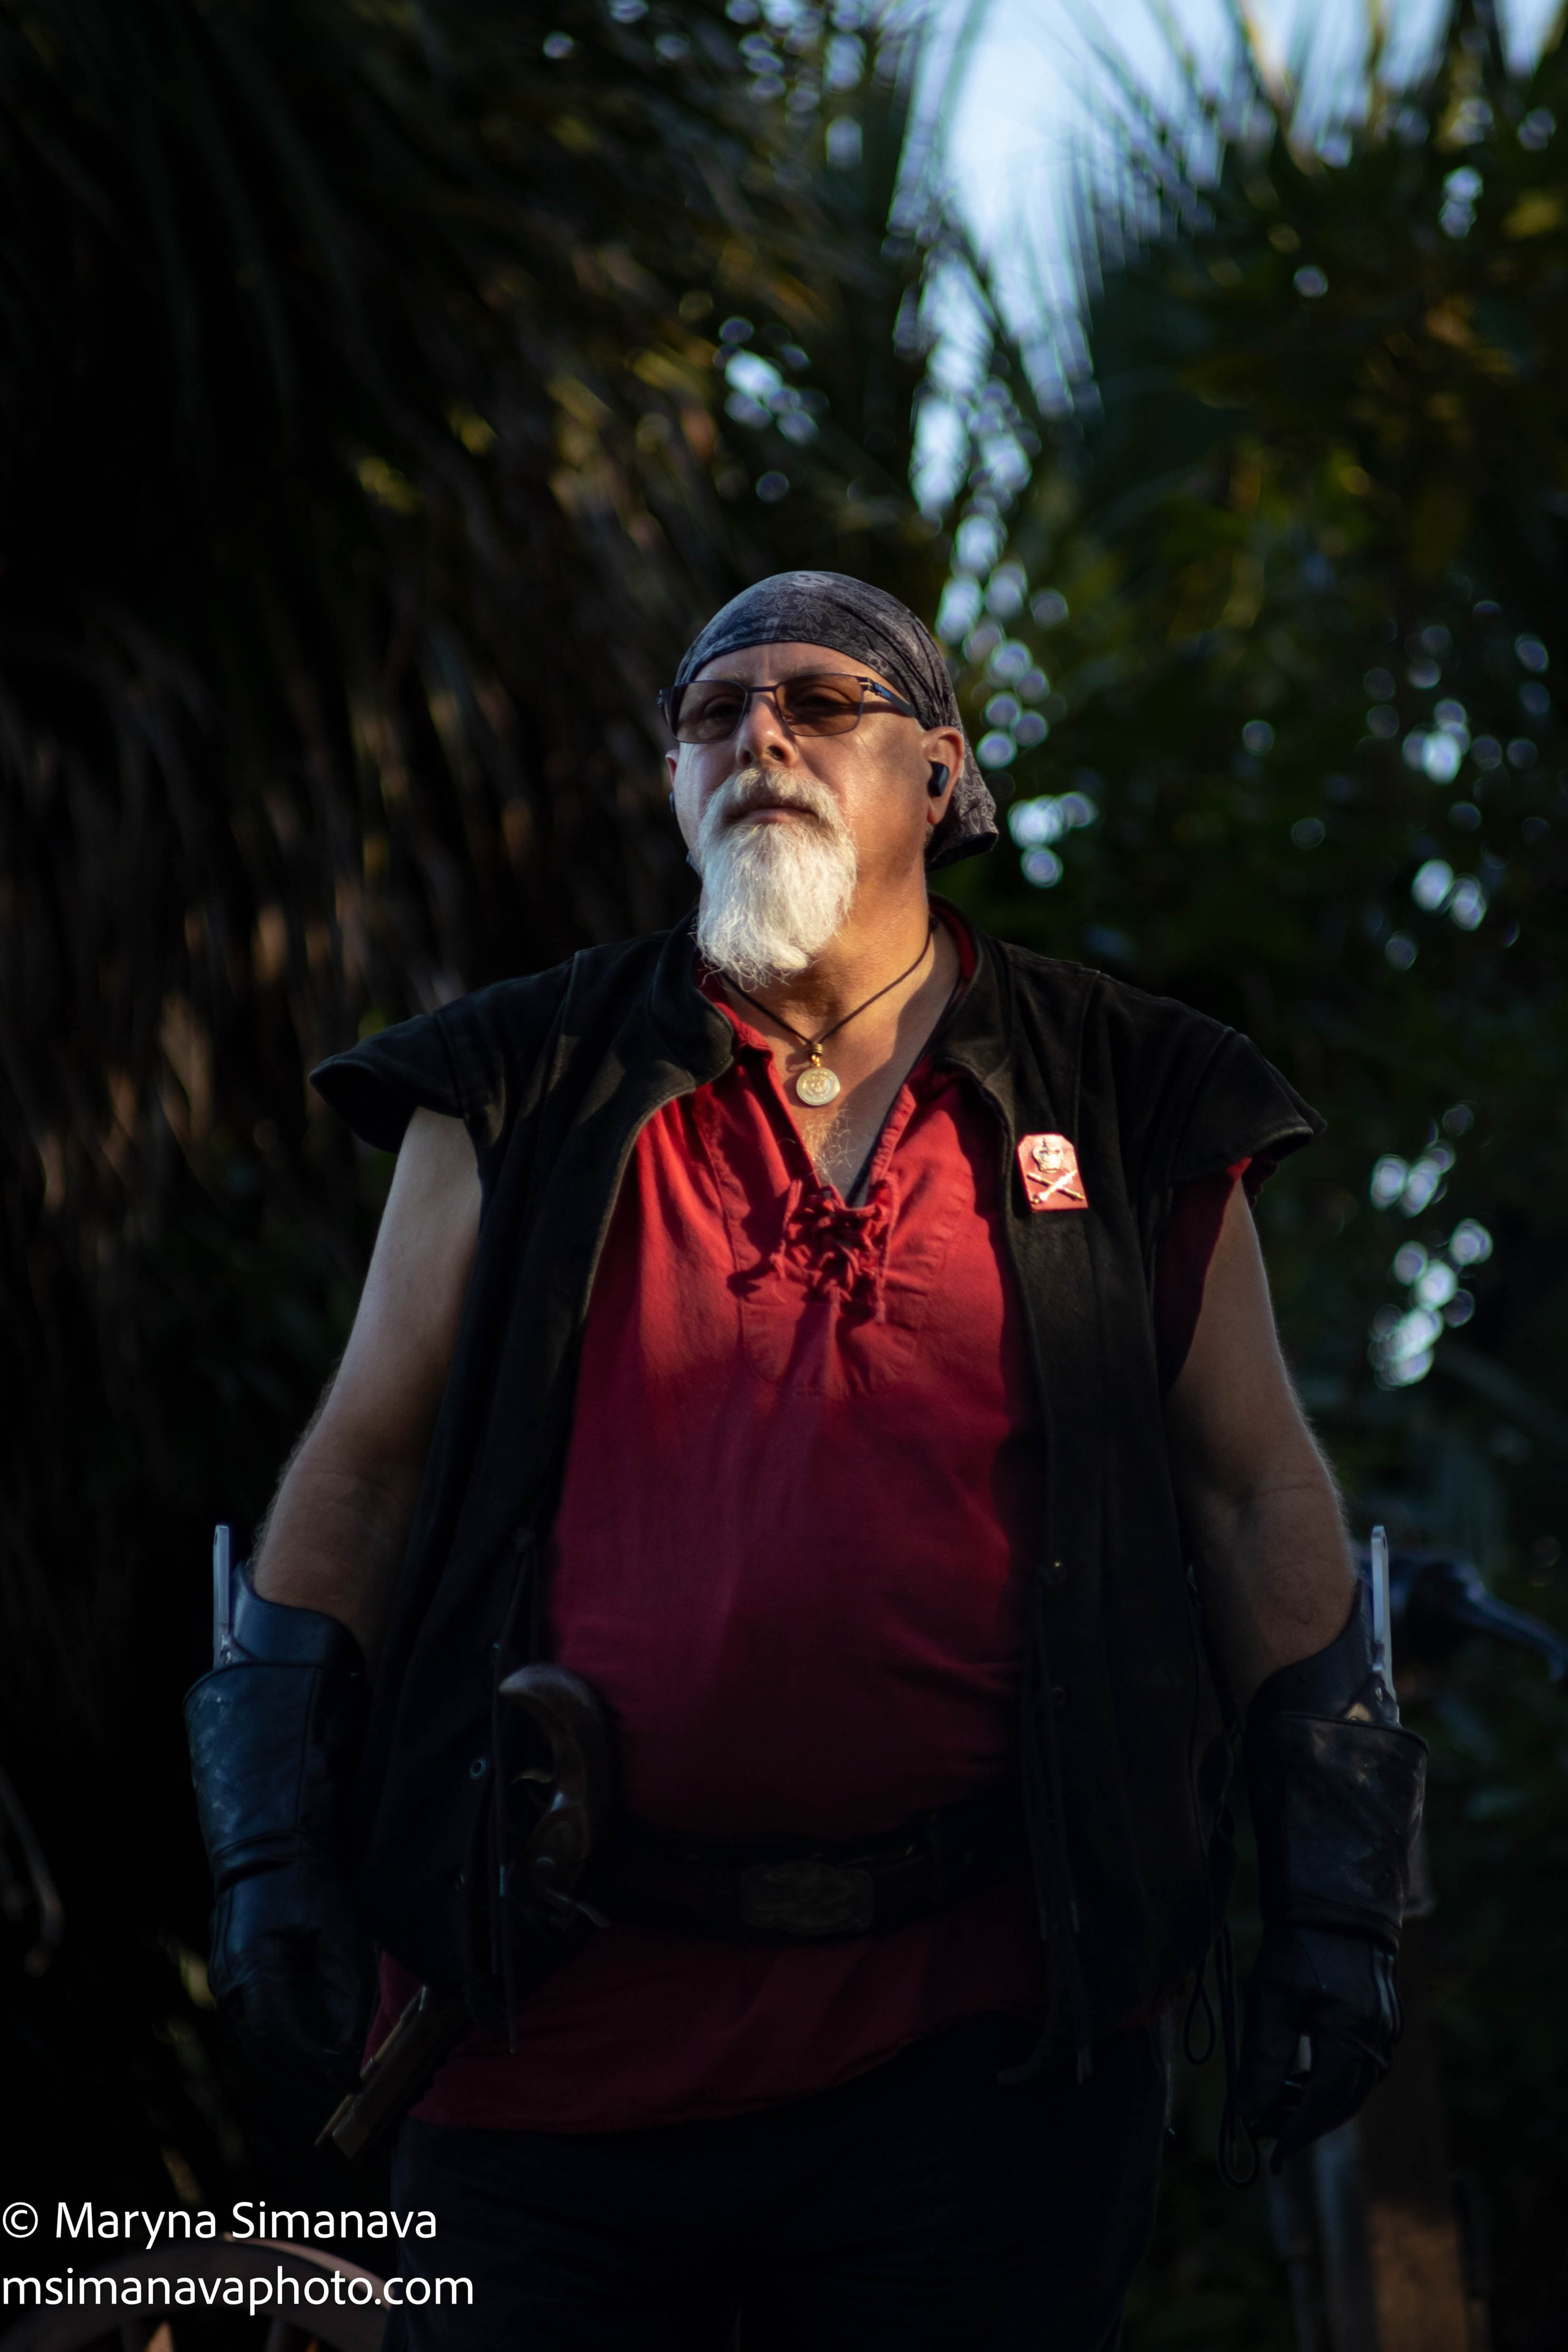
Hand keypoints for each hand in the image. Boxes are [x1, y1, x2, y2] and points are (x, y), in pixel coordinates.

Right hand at [210, 1856, 373, 2104]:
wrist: (265, 1852)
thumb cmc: (306, 1885)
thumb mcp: (341, 1931)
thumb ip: (348, 1991)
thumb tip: (349, 2047)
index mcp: (253, 1968)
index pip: (281, 2038)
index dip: (316, 2066)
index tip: (351, 2078)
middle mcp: (228, 1986)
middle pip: (266, 2051)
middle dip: (308, 2071)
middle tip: (349, 2077)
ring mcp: (221, 1988)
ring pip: (255, 2046)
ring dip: (292, 2062)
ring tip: (334, 2066)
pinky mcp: (225, 1986)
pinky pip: (249, 2030)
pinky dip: (278, 2044)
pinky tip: (310, 2046)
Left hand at [1237, 1923, 1399, 2169]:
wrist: (1337, 1906)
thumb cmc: (1299, 1947)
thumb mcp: (1270, 1999)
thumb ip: (1262, 2060)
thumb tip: (1248, 2115)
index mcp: (1352, 2036)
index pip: (1323, 2104)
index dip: (1295, 2133)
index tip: (1270, 2159)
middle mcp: (1379, 2042)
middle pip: (1341, 2104)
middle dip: (1303, 2123)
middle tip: (1265, 2133)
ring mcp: (1388, 2035)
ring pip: (1353, 2090)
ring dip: (1316, 2105)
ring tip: (1274, 2106)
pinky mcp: (1387, 2027)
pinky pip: (1360, 2071)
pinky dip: (1331, 2084)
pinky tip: (1299, 2082)